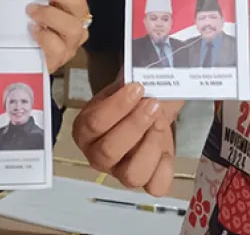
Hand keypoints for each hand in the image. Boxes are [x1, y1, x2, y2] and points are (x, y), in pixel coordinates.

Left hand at [23, 0, 88, 70]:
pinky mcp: (60, 58)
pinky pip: (59, 48)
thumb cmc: (28, 27)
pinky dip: (45, 37)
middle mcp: (75, 19)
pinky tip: (32, 31)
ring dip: (50, 14)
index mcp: (69, 2)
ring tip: (30, 10)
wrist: (24, 58)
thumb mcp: (29, 2)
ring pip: (74, 26)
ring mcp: (70, 40)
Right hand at [72, 80, 182, 195]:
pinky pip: (155, 187)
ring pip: (131, 175)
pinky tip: (166, 149)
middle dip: (135, 125)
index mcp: (84, 130)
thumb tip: (144, 62)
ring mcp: (119, 172)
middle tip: (152, 104)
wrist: (148, 108)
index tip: (137, 87)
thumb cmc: (133, 98)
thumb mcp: (125, 85)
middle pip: (109, 150)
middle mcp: (96, 155)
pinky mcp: (144, 181)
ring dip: (150, 146)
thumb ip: (128, 79)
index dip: (118, 107)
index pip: (95, 124)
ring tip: (160, 124)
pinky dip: (165, 168)